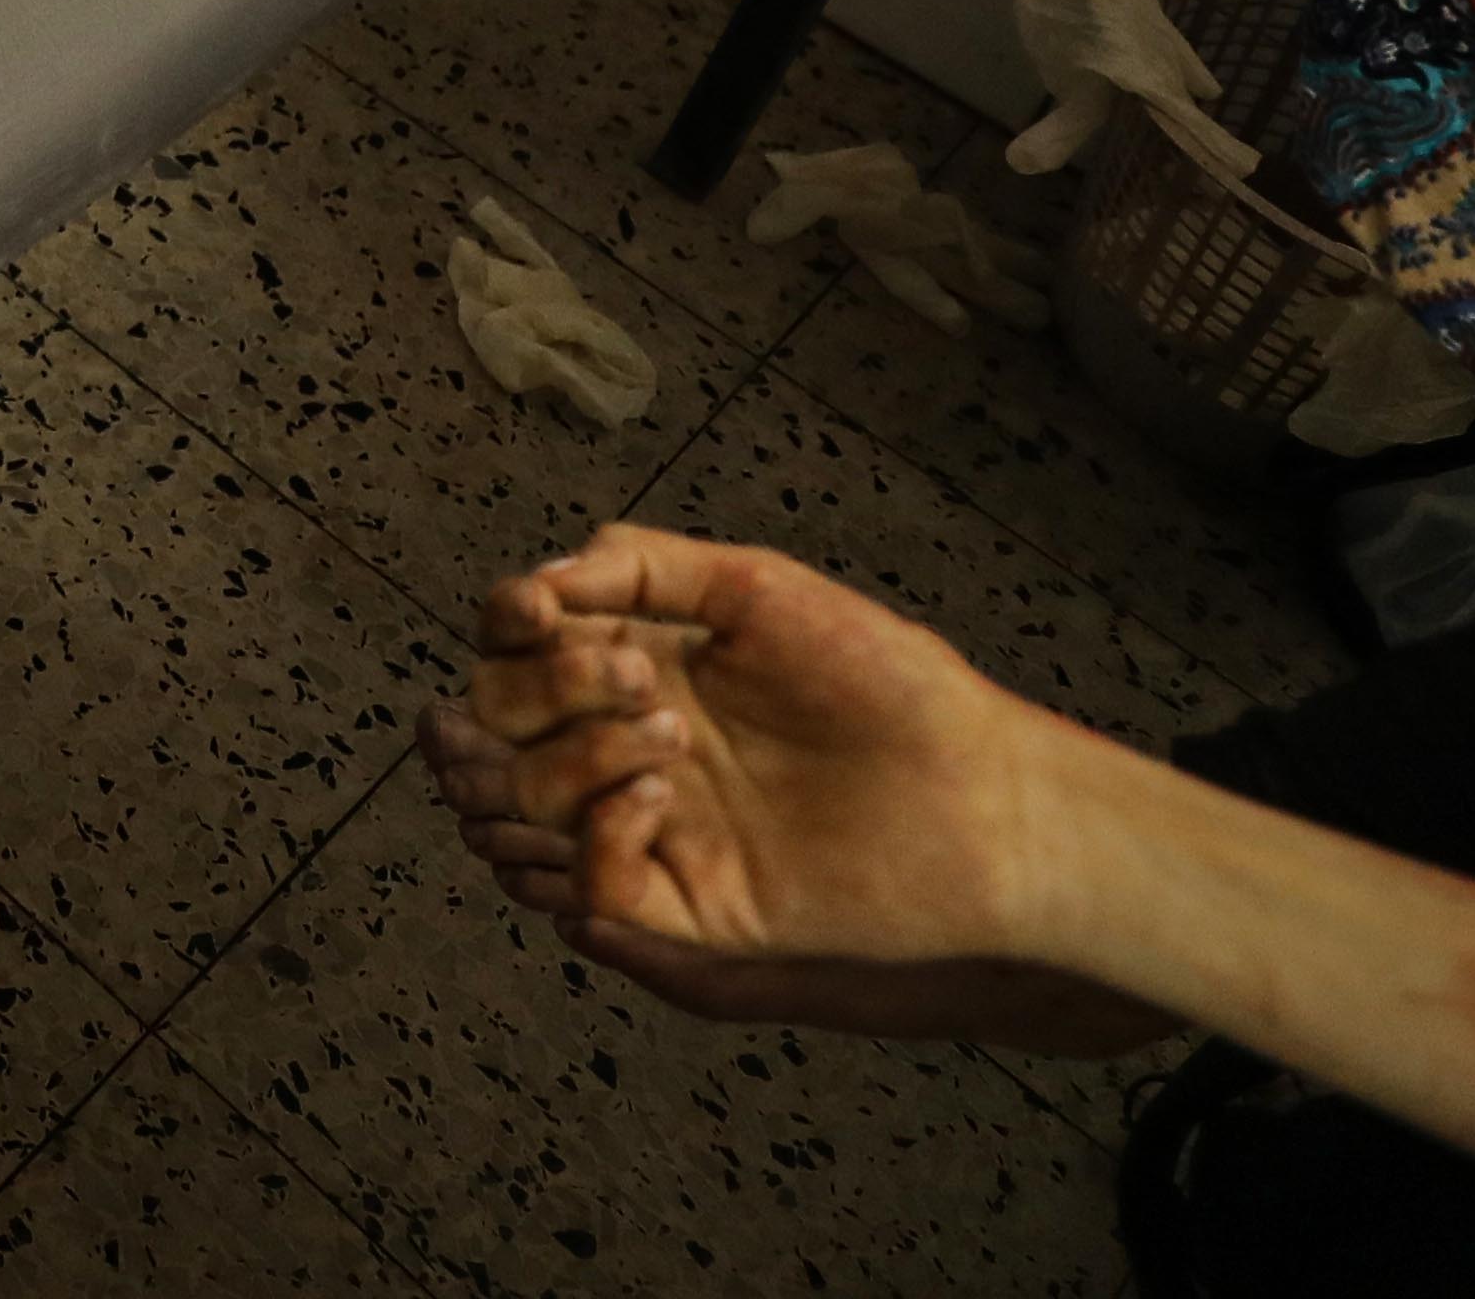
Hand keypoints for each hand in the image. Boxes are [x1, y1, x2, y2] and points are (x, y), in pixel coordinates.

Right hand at [423, 526, 1175, 1055]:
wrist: (985, 796)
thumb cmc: (891, 687)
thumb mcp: (759, 589)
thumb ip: (640, 566)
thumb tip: (534, 581)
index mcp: (637, 669)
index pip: (509, 649)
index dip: (505, 624)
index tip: (543, 610)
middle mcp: (626, 750)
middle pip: (490, 724)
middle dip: (536, 691)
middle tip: (633, 675)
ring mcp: (651, 831)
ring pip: (518, 808)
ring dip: (566, 758)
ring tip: (663, 734)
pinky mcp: (687, 909)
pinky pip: (590, 887)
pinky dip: (600, 835)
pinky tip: (662, 796)